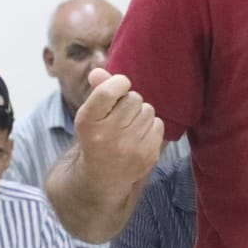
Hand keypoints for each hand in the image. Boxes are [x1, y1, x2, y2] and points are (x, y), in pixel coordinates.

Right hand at [74, 69, 164, 184]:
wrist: (102, 176)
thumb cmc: (97, 136)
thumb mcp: (90, 114)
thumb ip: (98, 90)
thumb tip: (99, 71)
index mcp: (88, 122)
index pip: (110, 90)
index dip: (119, 83)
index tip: (119, 85)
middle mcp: (107, 135)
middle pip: (134, 98)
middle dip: (129, 102)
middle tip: (120, 115)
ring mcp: (129, 147)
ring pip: (148, 110)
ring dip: (140, 114)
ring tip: (128, 127)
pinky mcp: (148, 155)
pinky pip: (158, 124)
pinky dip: (150, 127)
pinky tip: (137, 137)